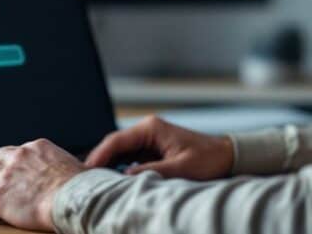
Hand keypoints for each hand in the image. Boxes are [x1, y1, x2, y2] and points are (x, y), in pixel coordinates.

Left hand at [0, 138, 85, 229]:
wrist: (73, 199)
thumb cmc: (82, 188)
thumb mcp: (79, 169)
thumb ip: (74, 169)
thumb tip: (87, 174)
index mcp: (38, 147)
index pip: (18, 150)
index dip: (13, 161)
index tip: (12, 169)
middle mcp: (19, 155)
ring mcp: (6, 175)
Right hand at [85, 115, 234, 179]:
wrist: (227, 156)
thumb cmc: (208, 159)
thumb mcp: (181, 168)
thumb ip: (152, 172)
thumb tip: (125, 177)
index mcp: (151, 128)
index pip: (116, 141)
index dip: (99, 156)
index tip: (85, 171)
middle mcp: (147, 130)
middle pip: (114, 145)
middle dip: (99, 161)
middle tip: (83, 179)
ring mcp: (149, 139)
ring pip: (120, 152)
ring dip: (109, 166)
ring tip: (94, 182)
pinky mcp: (153, 149)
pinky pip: (130, 158)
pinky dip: (120, 169)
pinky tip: (113, 181)